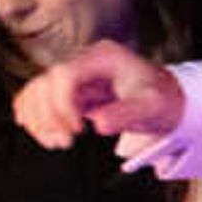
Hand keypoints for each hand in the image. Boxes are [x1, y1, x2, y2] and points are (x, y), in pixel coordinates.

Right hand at [14, 42, 186, 148]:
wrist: (165, 97)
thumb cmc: (161, 98)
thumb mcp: (152, 106)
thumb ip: (127, 113)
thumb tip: (99, 124)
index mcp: (103, 57)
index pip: (65, 74)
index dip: (62, 104)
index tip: (78, 130)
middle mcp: (84, 61)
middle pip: (45, 82)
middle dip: (48, 115)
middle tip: (65, 143)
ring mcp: (74, 75)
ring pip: (37, 91)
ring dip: (38, 119)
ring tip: (56, 143)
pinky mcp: (69, 91)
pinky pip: (40, 100)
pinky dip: (36, 117)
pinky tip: (43, 135)